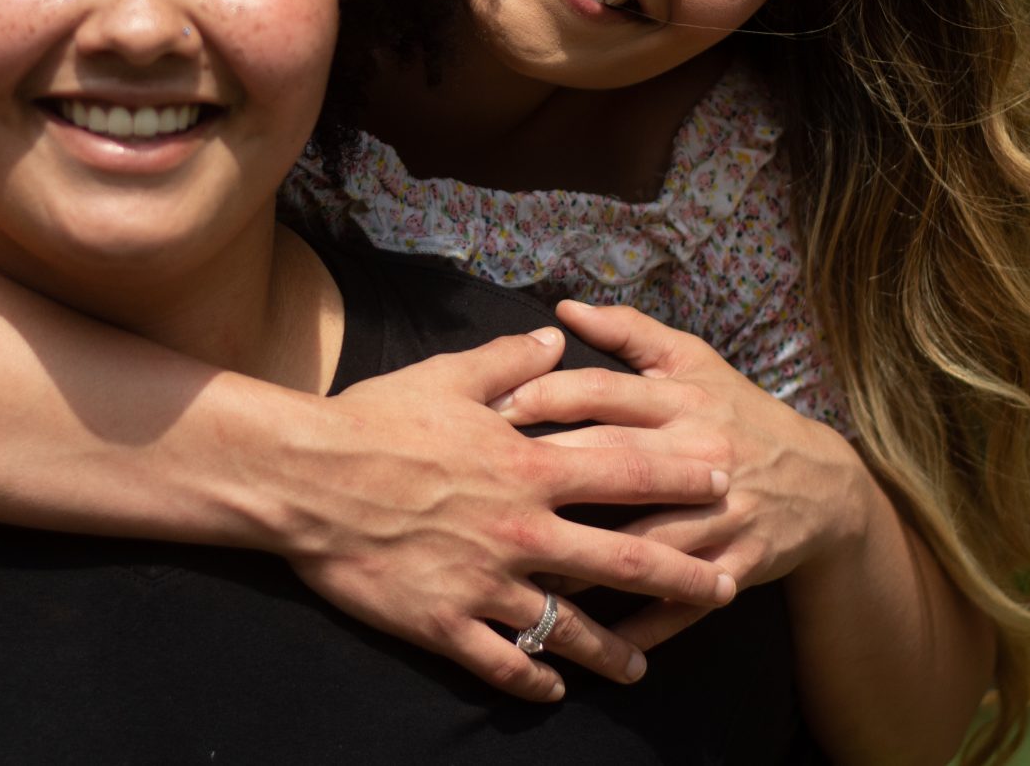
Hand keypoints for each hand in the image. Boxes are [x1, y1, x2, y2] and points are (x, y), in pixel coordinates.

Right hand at [280, 326, 738, 702]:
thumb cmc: (373, 420)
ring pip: (569, 629)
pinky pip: (504, 665)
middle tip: (723, 587)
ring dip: (612, 651)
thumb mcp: (446, 376)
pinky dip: (533, 683)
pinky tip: (552, 693)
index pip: (626, 472)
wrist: (305, 479)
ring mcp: (488, 583)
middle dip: (683, 575)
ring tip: (640, 669)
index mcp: (527, 467)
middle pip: (625, 560)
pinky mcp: (447, 624)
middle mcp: (522, 530)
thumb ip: (510, 361)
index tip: (724, 480)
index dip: (680, 477)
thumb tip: (556, 335)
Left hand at [498, 301, 874, 651]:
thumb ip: (629, 331)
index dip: (549, 395)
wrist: (824, 486)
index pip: (606, 392)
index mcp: (682, 401)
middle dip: (552, 472)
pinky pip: (684, 600)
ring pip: (646, 538)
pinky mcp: (737, 565)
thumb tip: (563, 310)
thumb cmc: (739, 413)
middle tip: (487, 485)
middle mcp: (700, 454)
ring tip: (526, 571)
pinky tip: (594, 637)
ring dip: (588, 558)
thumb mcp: (694, 362)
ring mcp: (722, 515)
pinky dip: (643, 622)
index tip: (492, 406)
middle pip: (617, 461)